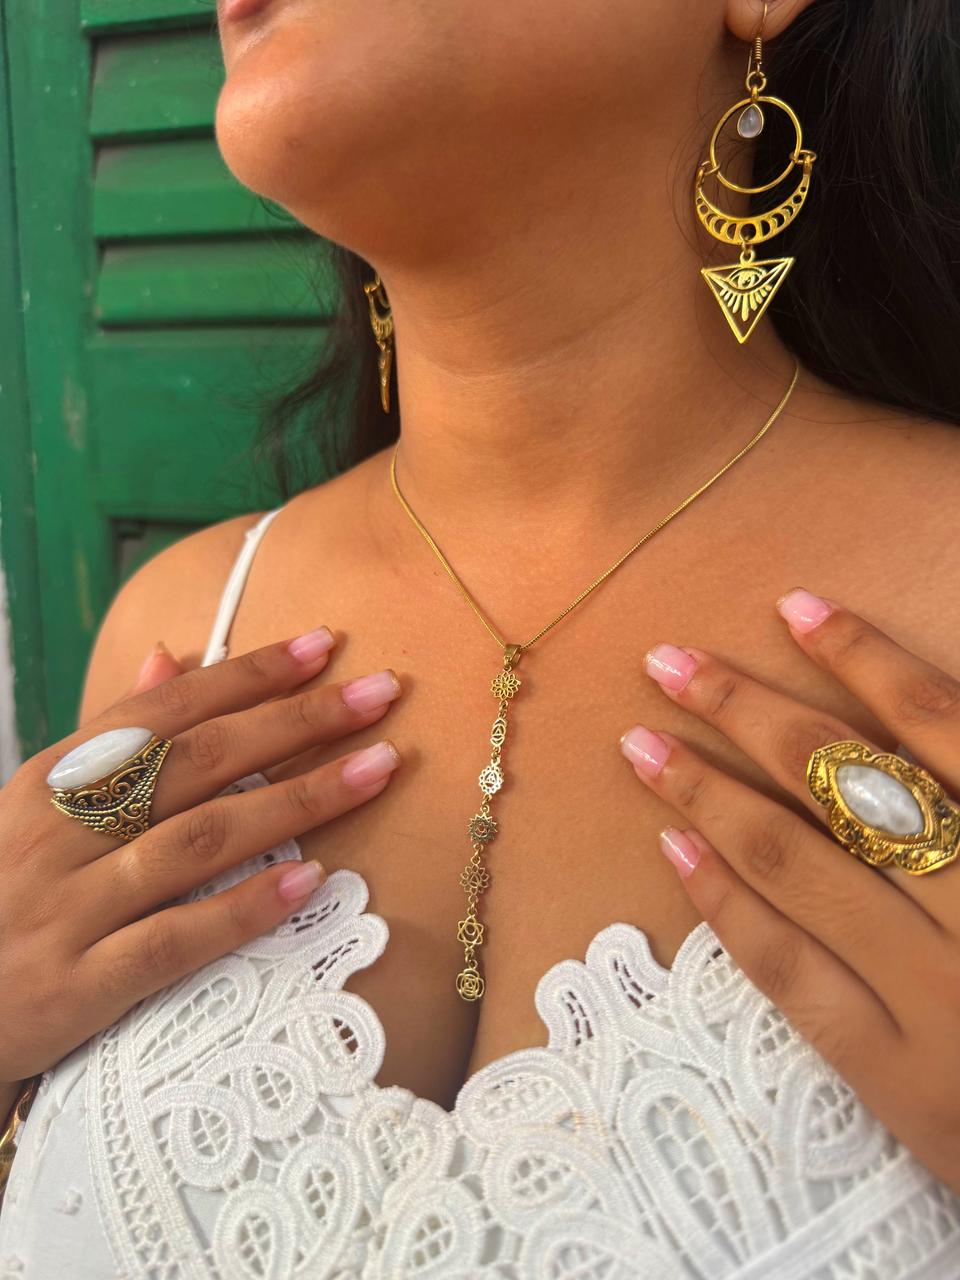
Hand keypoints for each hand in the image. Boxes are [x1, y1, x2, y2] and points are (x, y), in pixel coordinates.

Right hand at [0, 628, 402, 1086]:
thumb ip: (111, 735)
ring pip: (198, 841)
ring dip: (297, 800)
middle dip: (296, 721)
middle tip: (381, 693)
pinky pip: (172, 942)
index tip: (325, 645)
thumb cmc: (4, 892)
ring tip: (378, 769)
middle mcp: (62, 832)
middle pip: (197, 763)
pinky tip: (309, 881)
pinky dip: (241, 908)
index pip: (167, 710)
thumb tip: (173, 657)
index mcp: (54, 779)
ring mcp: (69, 909)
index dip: (248, 674)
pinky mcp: (77, 987)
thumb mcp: (39, 805)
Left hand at [620, 589, 959, 1192]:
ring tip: (641, 744)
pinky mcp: (897, 1076)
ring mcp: (937, 999)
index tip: (794, 607)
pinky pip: (791, 971)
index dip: (864, 660)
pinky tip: (673, 848)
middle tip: (669, 661)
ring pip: (797, 866)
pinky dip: (727, 903)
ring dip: (708, 793)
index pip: (942, 728)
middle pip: (843, 784)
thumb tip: (914, 730)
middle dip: (747, 710)